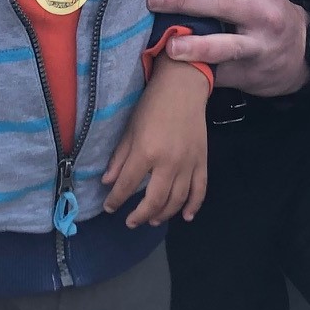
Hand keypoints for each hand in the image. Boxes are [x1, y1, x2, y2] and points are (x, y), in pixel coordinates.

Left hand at [101, 56, 211, 225]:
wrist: (183, 87)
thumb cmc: (152, 105)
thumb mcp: (130, 129)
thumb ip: (120, 158)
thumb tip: (107, 182)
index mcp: (146, 152)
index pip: (127, 185)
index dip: (116, 200)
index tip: (109, 207)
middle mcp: (168, 163)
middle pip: (154, 200)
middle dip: (140, 215)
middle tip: (130, 221)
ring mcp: (188, 164)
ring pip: (177, 200)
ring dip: (163, 214)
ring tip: (152, 220)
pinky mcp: (202, 161)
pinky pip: (200, 190)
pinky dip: (193, 206)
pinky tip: (185, 216)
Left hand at [147, 0, 307, 96]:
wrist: (304, 52)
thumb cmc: (267, 13)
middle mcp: (260, 10)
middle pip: (217, 0)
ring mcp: (258, 42)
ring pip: (223, 40)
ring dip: (193, 39)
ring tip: (167, 39)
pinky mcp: (251, 69)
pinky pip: (222, 68)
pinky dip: (199, 64)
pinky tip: (176, 61)